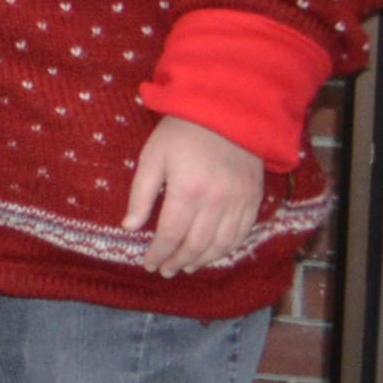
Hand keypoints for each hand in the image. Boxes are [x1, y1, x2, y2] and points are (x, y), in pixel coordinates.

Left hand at [121, 112, 268, 274]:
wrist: (227, 112)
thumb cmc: (182, 133)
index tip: (148, 264)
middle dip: (178, 262)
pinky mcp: (253, 198)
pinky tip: (212, 253)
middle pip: (195, 245)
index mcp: (187, 191)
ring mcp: (238, 202)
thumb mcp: (152, 157)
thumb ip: (141, 194)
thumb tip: (129, 227)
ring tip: (186, 267)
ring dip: (202, 261)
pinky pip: (241, 233)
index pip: (169, 235)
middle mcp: (216, 202)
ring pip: (220, 245)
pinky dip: (226, 249)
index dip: (157, 254)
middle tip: (165, 270)